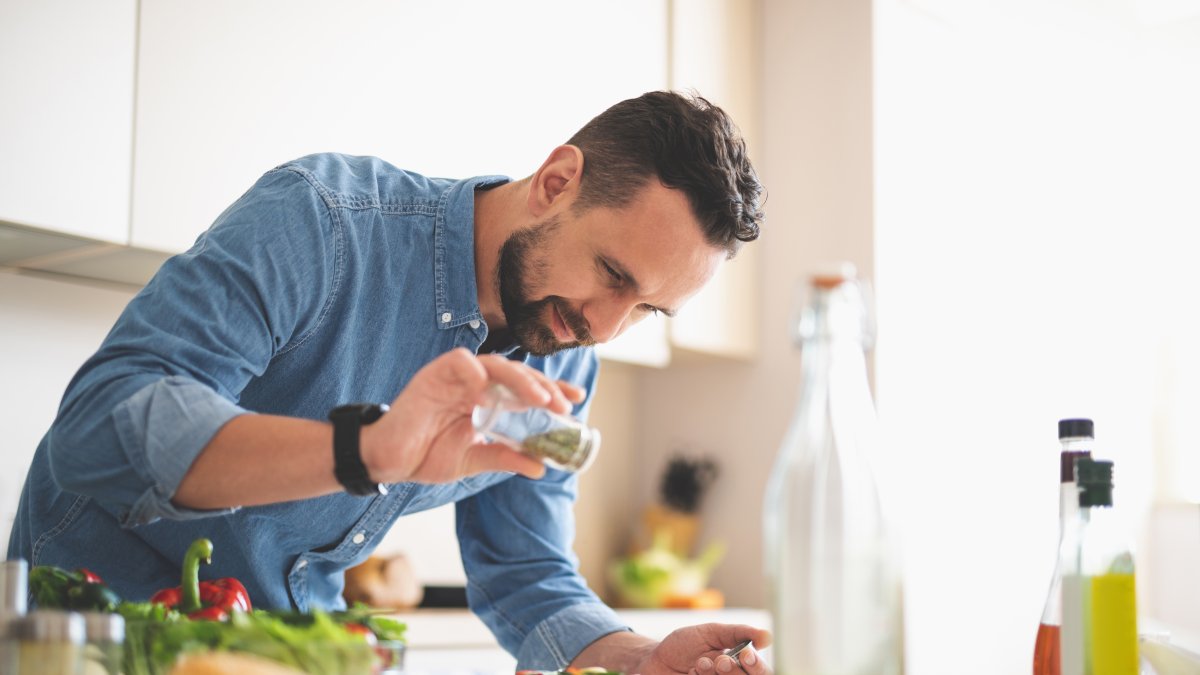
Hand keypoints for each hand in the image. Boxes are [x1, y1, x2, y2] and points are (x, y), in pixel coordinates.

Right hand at [360, 348, 585, 482]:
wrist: (388, 461)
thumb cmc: (427, 454)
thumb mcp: (473, 459)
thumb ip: (504, 457)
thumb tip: (540, 467)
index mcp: (488, 400)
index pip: (525, 389)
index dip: (551, 391)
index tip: (576, 400)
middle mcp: (475, 384)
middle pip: (516, 374)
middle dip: (542, 388)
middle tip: (561, 406)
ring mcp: (455, 378)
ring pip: (494, 365)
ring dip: (519, 379)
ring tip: (538, 397)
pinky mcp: (432, 376)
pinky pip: (456, 362)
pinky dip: (472, 370)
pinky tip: (485, 386)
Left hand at [631, 624, 771, 674]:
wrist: (654, 659)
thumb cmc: (684, 645)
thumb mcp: (711, 633)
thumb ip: (738, 633)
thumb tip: (767, 637)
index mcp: (739, 664)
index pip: (760, 671)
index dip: (757, 666)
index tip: (746, 654)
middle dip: (734, 672)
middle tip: (720, 661)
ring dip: (713, 674)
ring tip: (698, 664)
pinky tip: (690, 673)